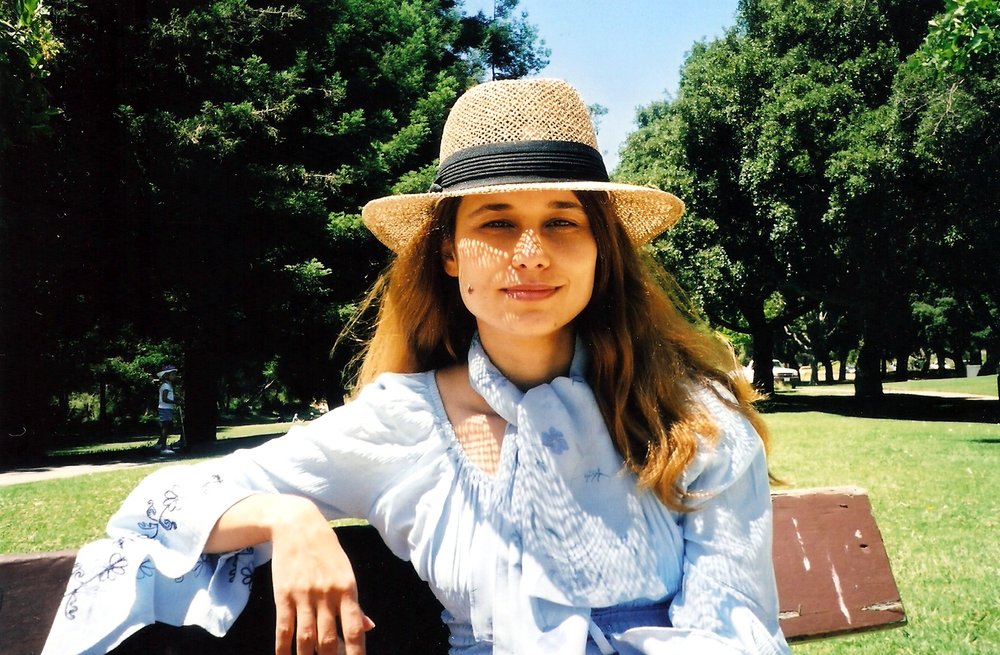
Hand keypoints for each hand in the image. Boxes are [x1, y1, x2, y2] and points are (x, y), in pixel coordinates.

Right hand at [205, 494, 373, 653]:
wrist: (298, 526)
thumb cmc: (327, 552)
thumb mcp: (346, 573)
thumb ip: (355, 604)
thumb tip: (369, 628)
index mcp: (347, 589)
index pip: (353, 628)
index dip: (355, 652)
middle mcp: (326, 594)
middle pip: (328, 639)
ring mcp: (304, 596)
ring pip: (305, 638)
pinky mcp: (284, 595)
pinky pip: (283, 628)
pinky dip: (283, 648)